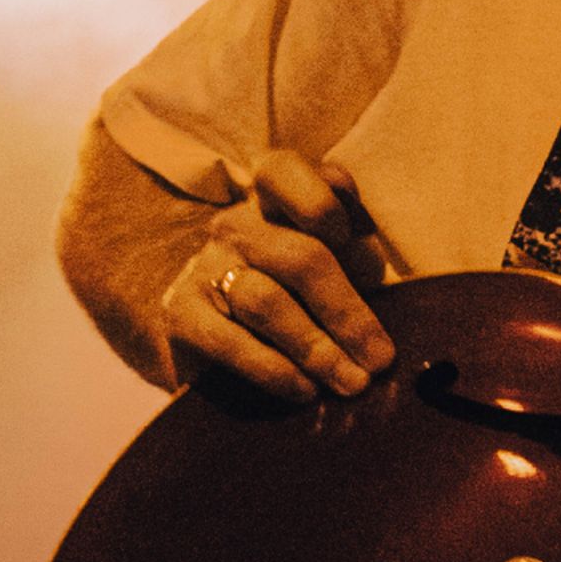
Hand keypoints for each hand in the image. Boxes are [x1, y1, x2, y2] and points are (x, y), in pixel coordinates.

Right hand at [161, 150, 394, 404]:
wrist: (218, 338)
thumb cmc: (300, 293)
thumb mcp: (335, 262)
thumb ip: (355, 252)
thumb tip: (376, 263)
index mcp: (273, 199)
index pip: (285, 171)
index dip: (322, 203)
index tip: (354, 244)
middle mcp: (237, 225)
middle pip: (300, 257)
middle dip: (348, 313)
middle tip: (380, 359)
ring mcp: (205, 268)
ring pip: (266, 303)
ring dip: (316, 348)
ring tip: (352, 383)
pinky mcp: (180, 314)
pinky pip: (230, 343)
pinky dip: (274, 370)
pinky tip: (304, 391)